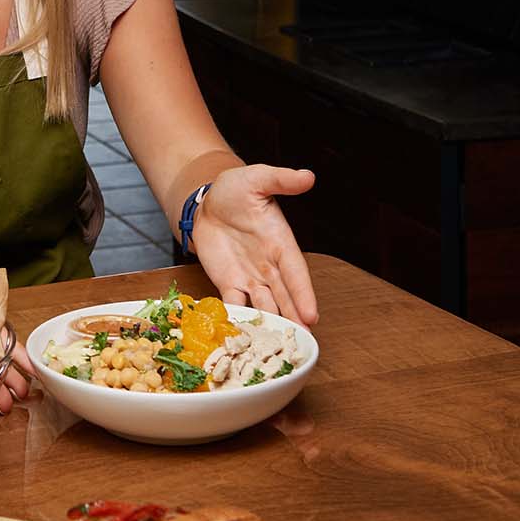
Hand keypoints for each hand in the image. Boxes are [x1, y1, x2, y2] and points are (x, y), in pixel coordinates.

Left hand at [190, 165, 318, 325]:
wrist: (207, 203)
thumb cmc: (236, 190)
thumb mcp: (257, 179)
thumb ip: (280, 180)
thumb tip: (308, 176)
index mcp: (281, 243)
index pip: (296, 272)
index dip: (303, 293)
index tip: (312, 314)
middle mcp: (269, 265)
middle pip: (284, 296)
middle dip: (293, 318)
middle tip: (303, 341)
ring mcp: (250, 277)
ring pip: (263, 305)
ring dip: (270, 323)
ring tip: (276, 344)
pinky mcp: (228, 283)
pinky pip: (235, 303)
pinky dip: (239, 318)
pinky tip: (243, 335)